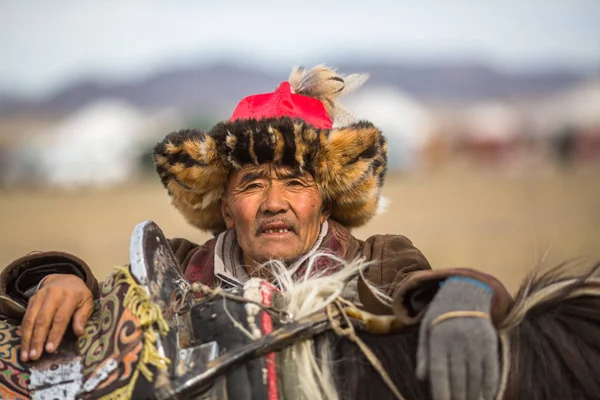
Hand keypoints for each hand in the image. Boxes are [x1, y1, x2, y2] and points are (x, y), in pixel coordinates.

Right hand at [20, 274, 93, 361]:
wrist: (65, 279)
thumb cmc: (78, 295)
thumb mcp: (87, 302)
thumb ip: (83, 316)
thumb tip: (79, 332)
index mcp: (69, 296)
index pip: (61, 318)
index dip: (55, 334)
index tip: (50, 349)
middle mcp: (53, 295)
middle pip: (43, 320)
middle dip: (37, 339)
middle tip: (34, 356)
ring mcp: (40, 296)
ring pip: (31, 319)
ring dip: (27, 338)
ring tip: (25, 355)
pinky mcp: (31, 299)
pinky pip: (25, 317)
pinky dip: (23, 331)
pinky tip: (23, 344)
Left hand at [416, 277, 498, 399]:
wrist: (464, 294)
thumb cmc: (440, 317)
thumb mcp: (426, 331)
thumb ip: (423, 354)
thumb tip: (422, 378)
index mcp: (438, 338)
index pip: (440, 372)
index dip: (441, 392)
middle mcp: (458, 341)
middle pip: (459, 378)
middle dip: (458, 397)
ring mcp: (476, 342)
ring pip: (476, 377)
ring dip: (473, 395)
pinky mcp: (490, 342)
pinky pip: (492, 369)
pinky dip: (490, 386)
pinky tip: (486, 396)